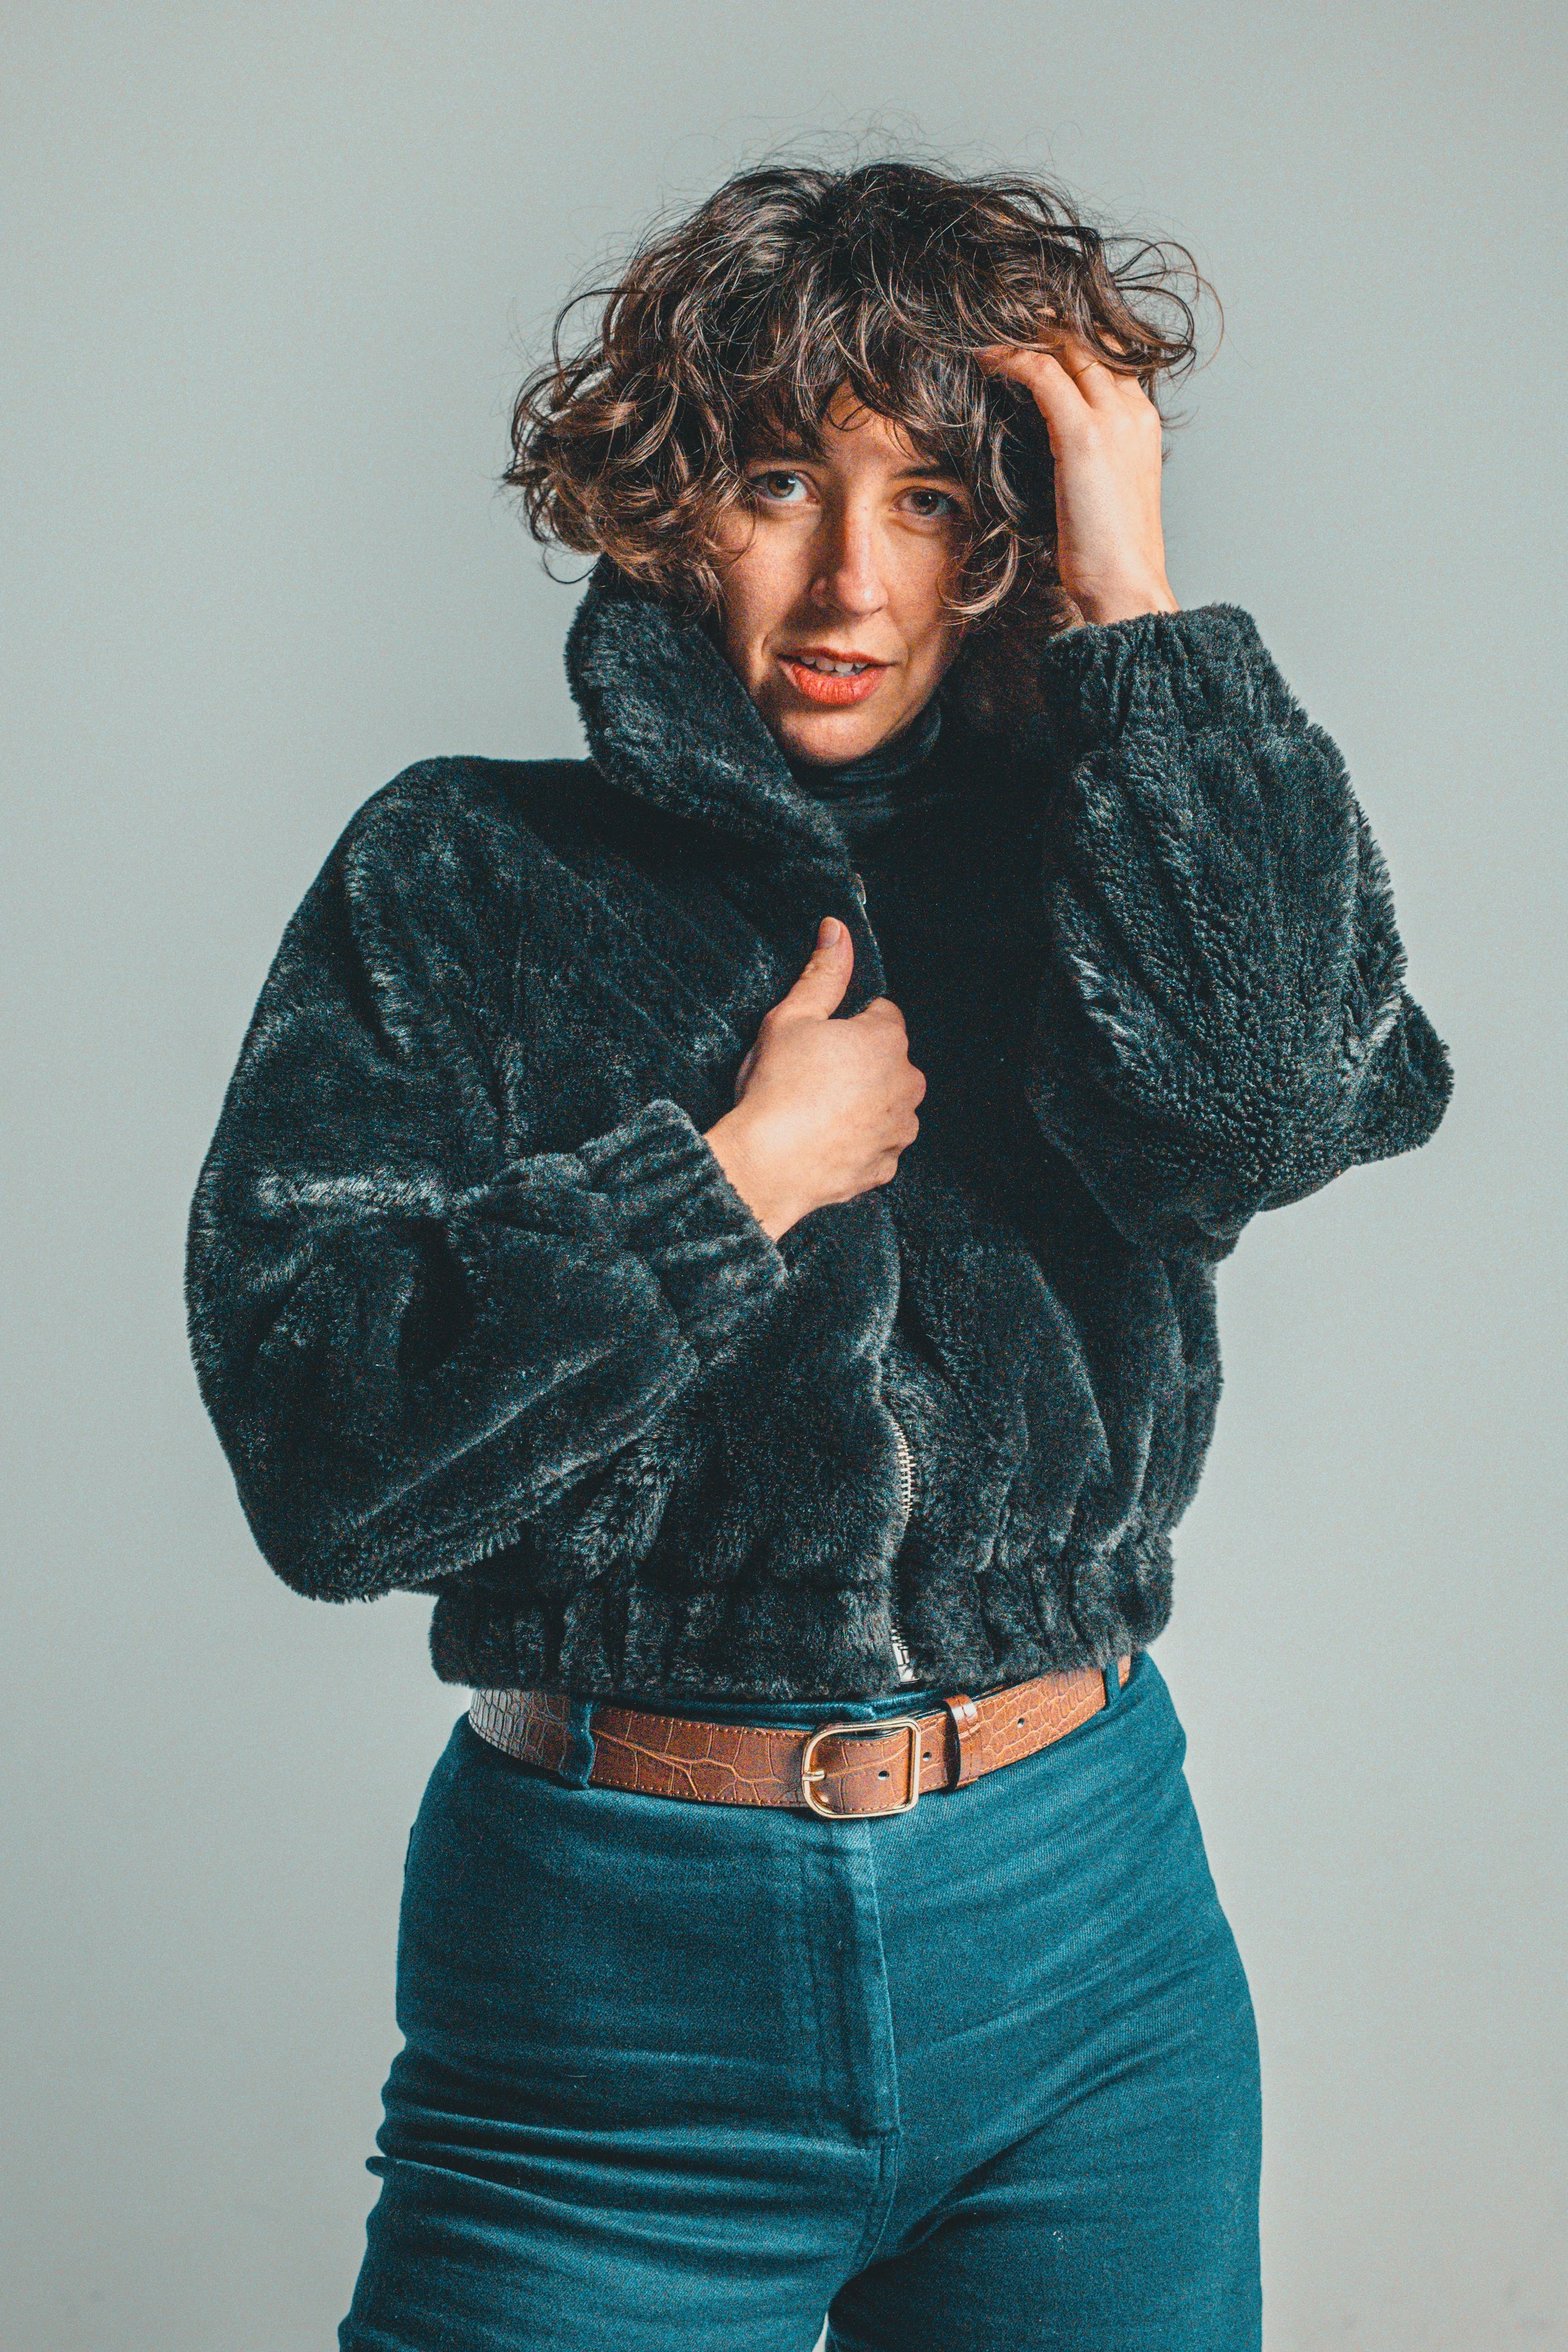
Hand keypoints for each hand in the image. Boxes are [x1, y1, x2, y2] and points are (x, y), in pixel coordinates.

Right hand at [704, 918, 925, 1239]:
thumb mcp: (791, 1018)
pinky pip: (875, 1144)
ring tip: (815, 1111)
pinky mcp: (885, 1166)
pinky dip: (856, 1142)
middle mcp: (907, 1085)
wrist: (766, 1166)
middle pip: (887, 1060)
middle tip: (811, 1075)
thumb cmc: (777, 1089)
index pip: (881, 1014)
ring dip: (862, 1103)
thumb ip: (822, 974)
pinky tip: (822, 1140)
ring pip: (885, 1103)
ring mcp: (899, 1130)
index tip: (818, 1040)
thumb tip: (837, 930)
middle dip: (858, 1064)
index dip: (845, 1024)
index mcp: (888, 1040)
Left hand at [977, 332, 1178, 624]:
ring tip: (991, 326)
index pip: (1108, 355)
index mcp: (1141, 422)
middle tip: (1005, 311)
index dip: (1070, 335)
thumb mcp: (1097, 492)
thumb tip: (1047, 448)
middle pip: (1092, 339)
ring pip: (1070, 346)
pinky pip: (1044, 374)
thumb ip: (1082, 458)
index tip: (1032, 328)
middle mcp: (1133, 410)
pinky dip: (1012, 359)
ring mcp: (1113, 419)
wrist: (1126, 585)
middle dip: (1048, 319)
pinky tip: (986, 358)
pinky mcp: (1085, 436)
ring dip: (1028, 330)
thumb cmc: (1106, 552)